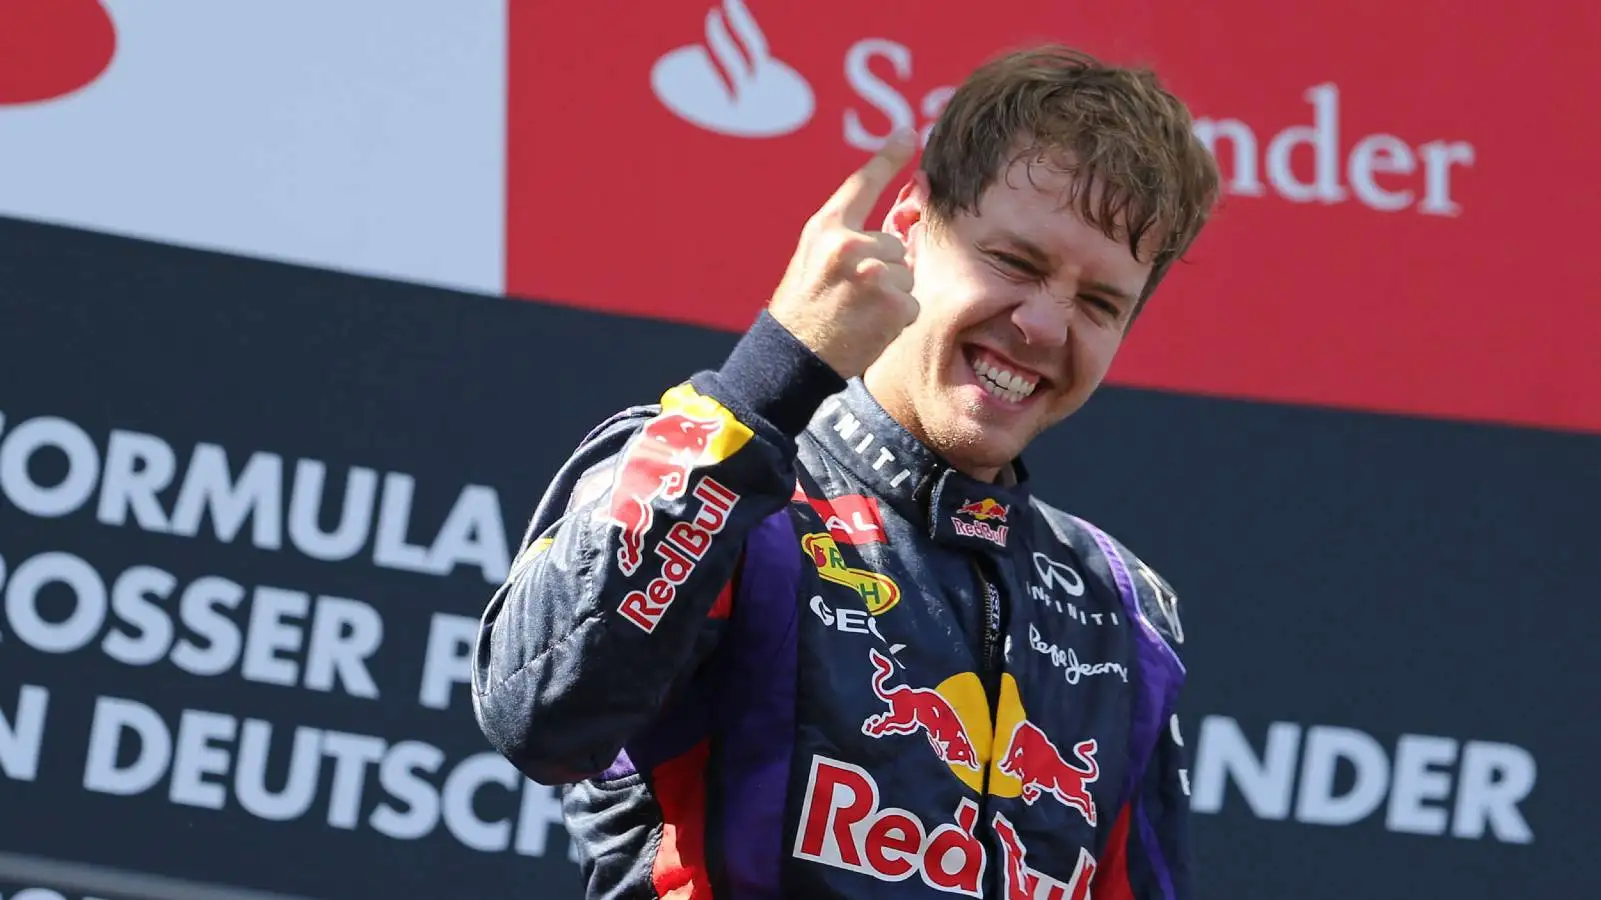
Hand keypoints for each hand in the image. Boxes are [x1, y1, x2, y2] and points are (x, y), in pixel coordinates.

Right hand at [767, 130, 919, 378]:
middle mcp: (850, 244)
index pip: (862, 183)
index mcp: (827, 228)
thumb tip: (901, 224)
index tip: (908, 134)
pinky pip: (912, 303)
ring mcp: (874, 274)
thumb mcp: (813, 257)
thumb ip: (849, 236)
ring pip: (906, 274)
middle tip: (850, 293)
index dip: (888, 157)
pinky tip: (869, 326)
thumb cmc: (804, 306)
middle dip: (883, 268)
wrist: (793, 355)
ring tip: (858, 310)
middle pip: (895, 244)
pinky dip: (897, 318)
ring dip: (891, 294)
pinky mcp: (893, 304)